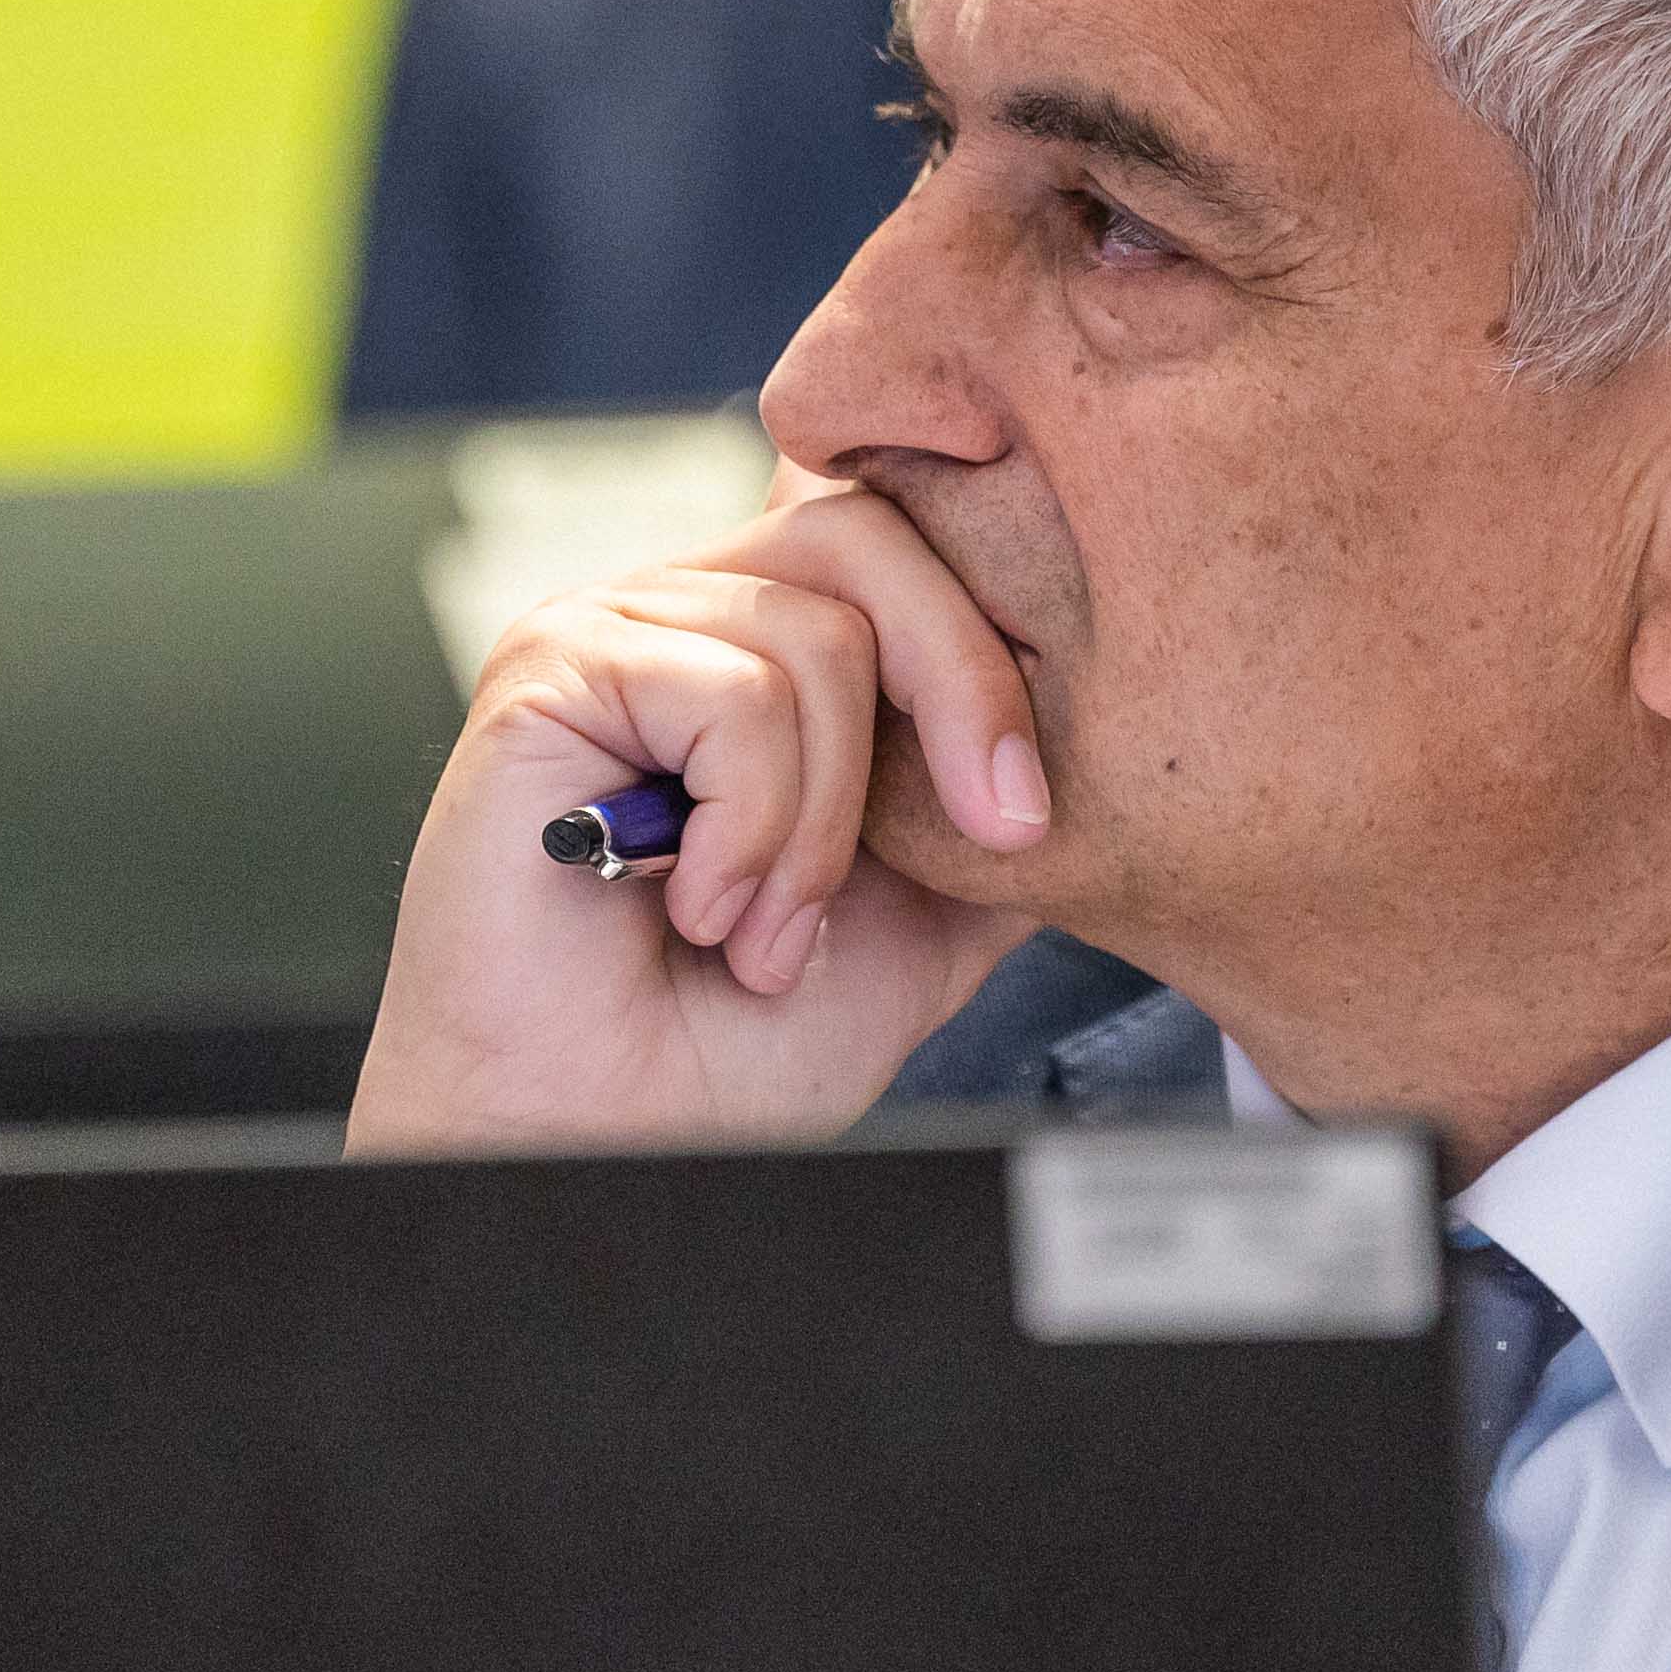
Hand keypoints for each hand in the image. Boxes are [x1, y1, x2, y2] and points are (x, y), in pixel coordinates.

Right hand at [344, 477, 1057, 1152]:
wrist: (606, 1137)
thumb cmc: (730, 1046)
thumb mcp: (926, 922)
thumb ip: (994, 816)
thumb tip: (1116, 737)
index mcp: (775, 644)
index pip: (915, 533)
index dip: (993, 634)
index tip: (1029, 803)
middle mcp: (694, 607)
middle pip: (878, 539)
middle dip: (966, 694)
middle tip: (1000, 836)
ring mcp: (617, 624)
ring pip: (818, 638)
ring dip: (824, 827)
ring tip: (769, 937)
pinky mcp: (554, 666)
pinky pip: (732, 696)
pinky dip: (750, 831)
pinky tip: (700, 911)